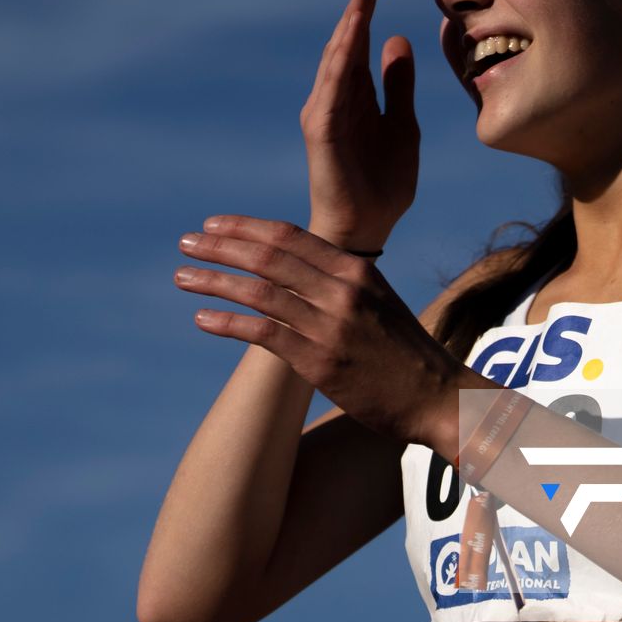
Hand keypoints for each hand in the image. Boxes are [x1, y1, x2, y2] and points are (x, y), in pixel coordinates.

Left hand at [174, 215, 461, 447]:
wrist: (439, 396)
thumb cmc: (407, 354)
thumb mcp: (379, 302)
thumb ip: (342, 285)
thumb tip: (298, 276)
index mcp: (358, 269)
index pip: (290, 235)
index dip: (246, 227)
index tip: (214, 225)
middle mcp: (342, 290)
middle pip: (268, 255)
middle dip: (221, 246)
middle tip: (186, 243)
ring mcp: (330, 325)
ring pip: (259, 292)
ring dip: (214, 281)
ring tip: (182, 278)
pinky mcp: (320, 361)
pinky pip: (263, 335)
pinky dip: (227, 324)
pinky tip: (202, 320)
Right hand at [301, 0, 416, 251]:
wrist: (367, 229)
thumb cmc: (382, 183)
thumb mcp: (404, 125)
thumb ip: (398, 86)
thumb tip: (397, 40)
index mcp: (356, 94)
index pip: (361, 39)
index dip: (369, 3)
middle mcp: (335, 97)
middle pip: (346, 40)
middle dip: (361, 2)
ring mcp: (326, 113)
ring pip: (337, 58)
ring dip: (351, 22)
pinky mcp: (323, 133)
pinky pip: (332, 90)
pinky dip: (342, 60)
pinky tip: (355, 34)